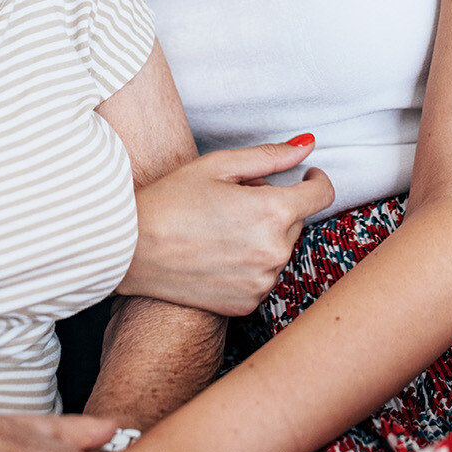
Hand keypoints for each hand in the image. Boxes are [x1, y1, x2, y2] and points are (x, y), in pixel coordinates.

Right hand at [120, 140, 335, 314]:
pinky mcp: (246, 304)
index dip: (317, 181)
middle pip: (295, 221)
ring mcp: (261, 282)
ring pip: (279, 250)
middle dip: (275, 207)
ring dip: (263, 237)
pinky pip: (262, 277)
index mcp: (272, 212)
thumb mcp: (218, 165)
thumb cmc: (169, 200)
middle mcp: (274, 251)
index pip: (322, 195)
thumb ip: (270, 156)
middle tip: (233, 201)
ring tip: (219, 229)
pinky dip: (249, 265)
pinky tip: (216, 255)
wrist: (129, 250)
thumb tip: (308, 146)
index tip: (306, 177)